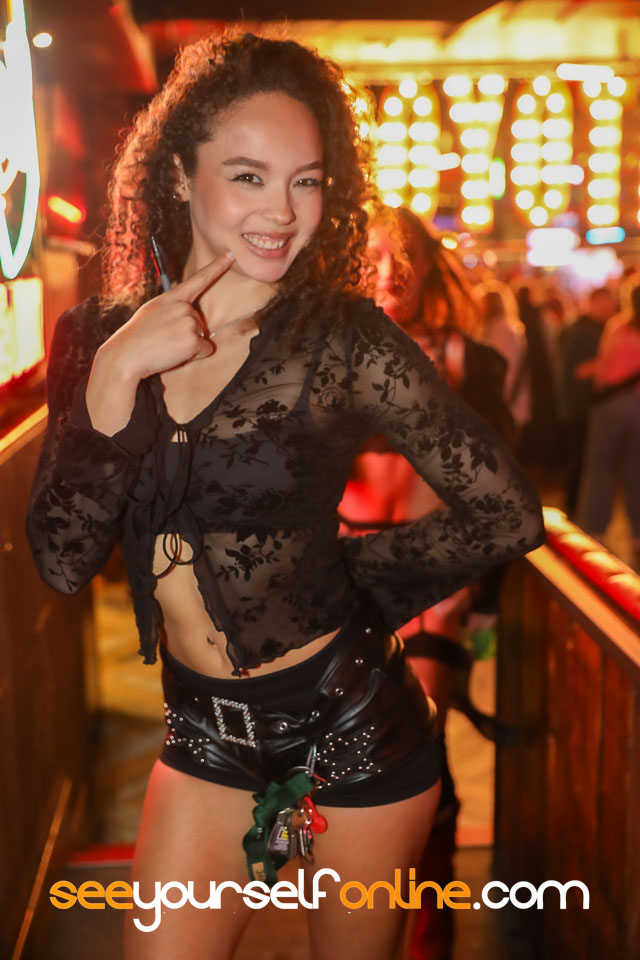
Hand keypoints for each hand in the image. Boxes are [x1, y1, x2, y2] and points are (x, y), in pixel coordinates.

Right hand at [99, 250, 235, 380]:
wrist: (127, 354)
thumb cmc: (137, 336)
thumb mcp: (154, 311)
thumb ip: (172, 308)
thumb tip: (189, 317)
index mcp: (172, 297)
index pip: (199, 279)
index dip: (216, 266)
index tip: (230, 254)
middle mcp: (184, 306)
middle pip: (200, 322)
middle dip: (188, 333)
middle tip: (165, 338)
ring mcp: (190, 322)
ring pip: (202, 337)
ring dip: (189, 345)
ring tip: (166, 345)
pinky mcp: (193, 340)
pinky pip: (205, 350)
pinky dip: (194, 356)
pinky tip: (174, 353)